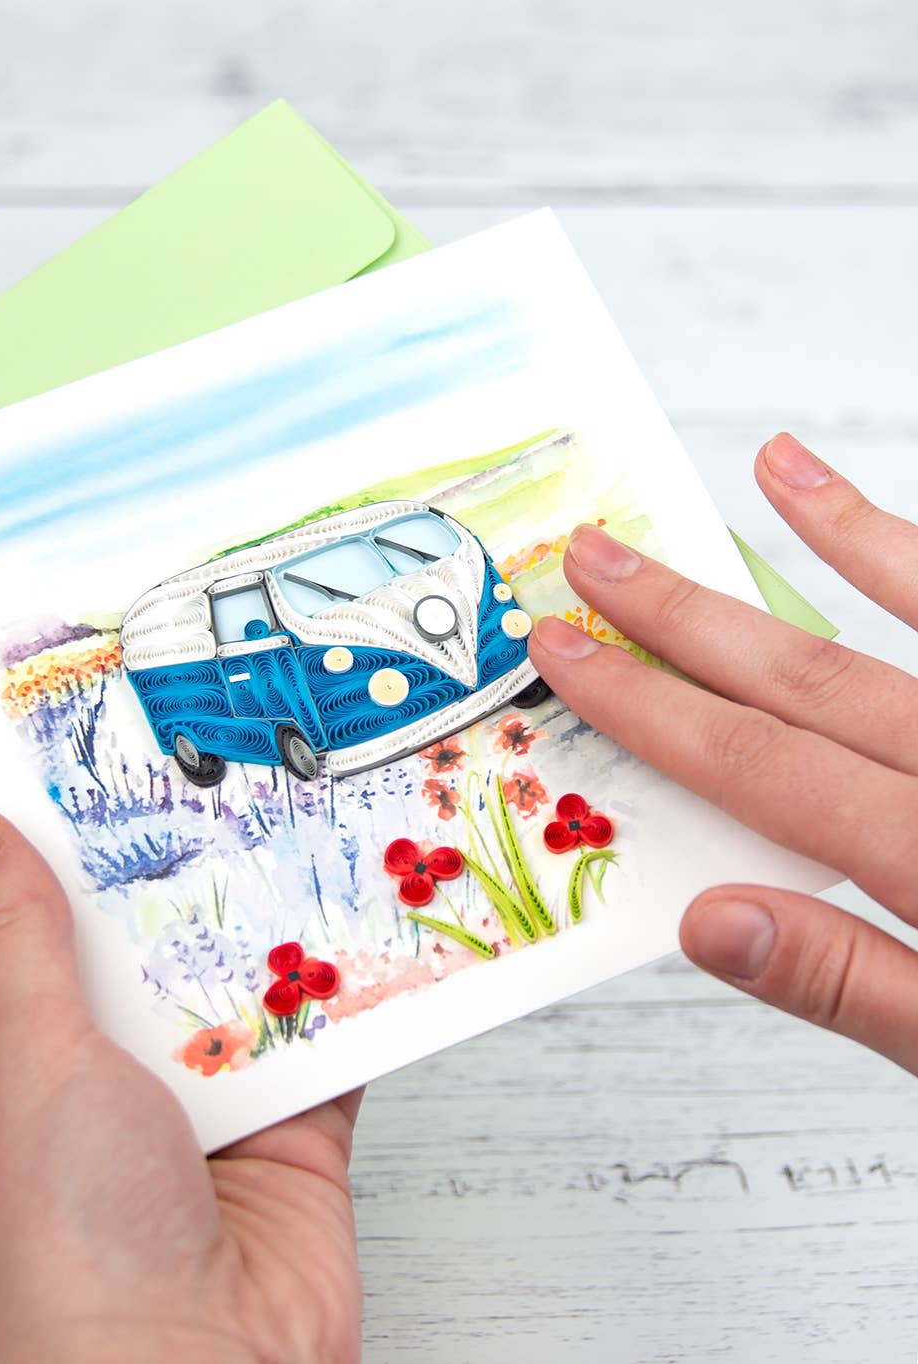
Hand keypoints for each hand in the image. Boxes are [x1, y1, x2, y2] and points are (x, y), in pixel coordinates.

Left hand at [0, 810, 362, 1363]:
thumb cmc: (71, 1250)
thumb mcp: (25, 1065)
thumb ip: (14, 943)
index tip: (1, 749)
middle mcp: (60, 1075)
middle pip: (80, 934)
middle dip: (116, 855)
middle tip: (156, 755)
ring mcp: (165, 1097)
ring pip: (192, 969)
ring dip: (227, 911)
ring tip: (258, 807)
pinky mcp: (263, 1121)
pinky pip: (292, 1026)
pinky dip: (320, 981)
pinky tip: (345, 910)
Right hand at [528, 432, 917, 1071]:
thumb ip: (853, 984)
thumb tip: (704, 919)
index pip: (760, 766)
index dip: (647, 706)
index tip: (565, 652)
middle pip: (811, 678)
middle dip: (688, 618)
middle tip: (596, 556)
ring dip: (841, 543)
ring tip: (765, 464)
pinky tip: (906, 522)